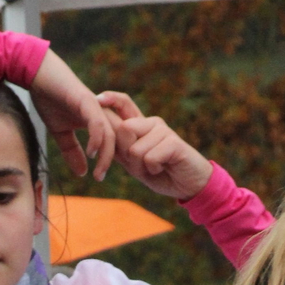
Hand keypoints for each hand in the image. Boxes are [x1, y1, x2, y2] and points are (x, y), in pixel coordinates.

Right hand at [30, 52, 115, 180]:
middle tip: (100, 178)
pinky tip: (90, 153)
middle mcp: (102, 113)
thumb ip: (72, 151)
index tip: (100, 177)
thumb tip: (82, 173)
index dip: (111, 160)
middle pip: (119, 139)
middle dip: (113, 161)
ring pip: (111, 134)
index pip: (114, 142)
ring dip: (107, 156)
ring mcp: (96, 106)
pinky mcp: (87, 101)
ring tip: (98, 172)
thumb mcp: (60, 132)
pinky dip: (97, 140)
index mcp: (98, 120)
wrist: (37, 75)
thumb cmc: (49, 99)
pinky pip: (98, 123)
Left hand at [97, 95, 213, 200]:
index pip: (124, 104)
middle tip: (142, 165)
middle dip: (127, 155)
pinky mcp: (174, 142)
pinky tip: (164, 168)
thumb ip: (119, 148)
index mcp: (140, 126)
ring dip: (141, 166)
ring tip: (155, 167)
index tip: (97, 99)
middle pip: (123, 130)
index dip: (111, 99)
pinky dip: (153, 170)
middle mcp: (151, 123)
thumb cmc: (159, 173)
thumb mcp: (133, 162)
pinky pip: (149, 158)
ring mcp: (163, 130)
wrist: (188, 185)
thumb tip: (102, 130)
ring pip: (135, 149)